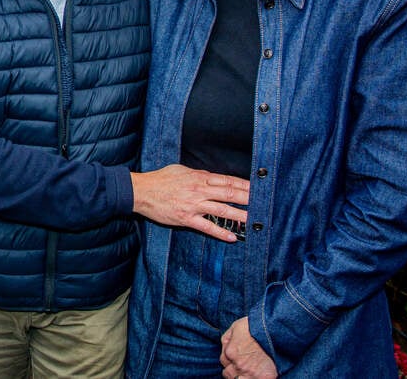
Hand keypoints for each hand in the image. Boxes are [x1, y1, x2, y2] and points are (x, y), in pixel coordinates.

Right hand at [131, 164, 249, 241]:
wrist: (142, 191)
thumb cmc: (160, 179)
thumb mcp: (181, 170)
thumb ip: (198, 174)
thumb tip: (211, 177)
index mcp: (199, 177)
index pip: (228, 180)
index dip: (244, 184)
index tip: (257, 188)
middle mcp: (199, 190)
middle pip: (230, 193)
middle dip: (249, 198)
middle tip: (264, 203)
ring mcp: (194, 205)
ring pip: (222, 210)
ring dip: (240, 216)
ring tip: (254, 221)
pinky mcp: (186, 218)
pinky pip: (207, 227)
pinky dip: (221, 232)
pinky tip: (232, 236)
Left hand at [220, 317, 276, 378]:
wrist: (277, 330)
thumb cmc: (257, 326)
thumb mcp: (236, 326)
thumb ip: (227, 338)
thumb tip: (225, 346)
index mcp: (230, 352)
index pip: (223, 361)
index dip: (230, 358)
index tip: (236, 356)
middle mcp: (239, 365)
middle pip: (229, 374)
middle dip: (234, 369)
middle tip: (242, 364)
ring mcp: (252, 373)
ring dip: (242, 376)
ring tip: (248, 370)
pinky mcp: (265, 378)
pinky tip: (258, 374)